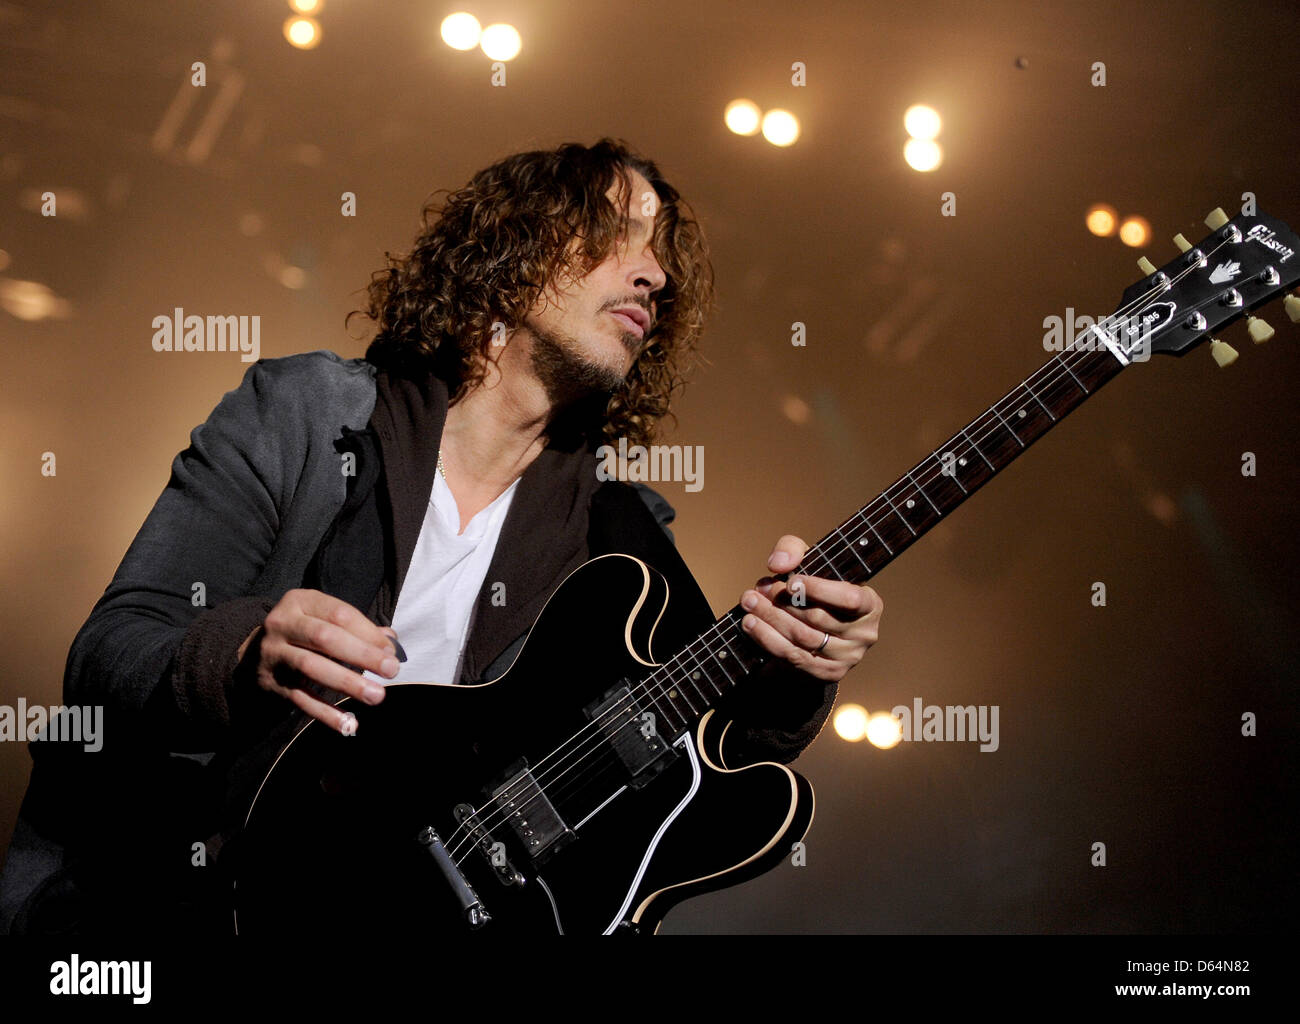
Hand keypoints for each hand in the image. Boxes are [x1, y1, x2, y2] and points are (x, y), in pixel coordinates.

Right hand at [235, 589, 398, 733]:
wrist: (254, 654)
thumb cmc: (305, 633)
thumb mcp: (324, 620)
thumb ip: (358, 628)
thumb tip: (391, 644)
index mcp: (300, 601)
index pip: (339, 614)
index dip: (368, 633)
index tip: (391, 651)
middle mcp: (282, 623)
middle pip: (324, 638)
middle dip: (361, 654)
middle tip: (391, 670)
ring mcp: (274, 653)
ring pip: (311, 667)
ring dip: (347, 683)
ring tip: (376, 695)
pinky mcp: (271, 682)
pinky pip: (300, 699)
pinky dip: (325, 713)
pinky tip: (348, 723)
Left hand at [739, 535, 881, 681]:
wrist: (820, 627)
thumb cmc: (816, 588)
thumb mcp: (810, 560)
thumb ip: (794, 549)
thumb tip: (779, 563)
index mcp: (870, 604)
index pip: (849, 598)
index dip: (819, 590)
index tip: (790, 582)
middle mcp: (864, 634)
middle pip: (818, 618)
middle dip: (782, 602)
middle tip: (758, 589)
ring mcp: (847, 657)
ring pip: (803, 638)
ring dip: (770, 620)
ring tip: (749, 604)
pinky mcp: (827, 673)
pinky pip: (794, 657)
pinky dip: (768, 640)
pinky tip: (752, 625)